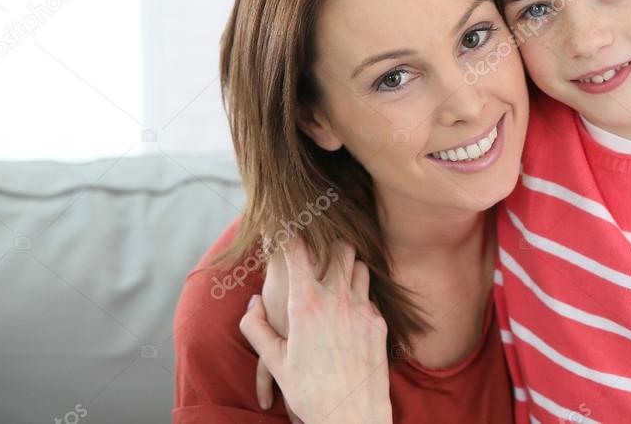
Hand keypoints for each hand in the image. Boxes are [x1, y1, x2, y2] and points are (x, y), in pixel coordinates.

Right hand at [240, 237, 391, 423]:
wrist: (351, 415)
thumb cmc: (309, 391)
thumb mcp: (274, 361)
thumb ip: (256, 328)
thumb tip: (252, 305)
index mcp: (306, 304)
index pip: (298, 252)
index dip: (290, 234)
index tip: (286, 226)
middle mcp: (336, 299)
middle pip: (340, 248)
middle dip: (329, 242)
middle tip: (321, 245)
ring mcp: (362, 309)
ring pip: (361, 267)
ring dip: (349, 266)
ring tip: (337, 273)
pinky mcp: (378, 322)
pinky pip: (370, 296)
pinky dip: (360, 295)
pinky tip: (351, 307)